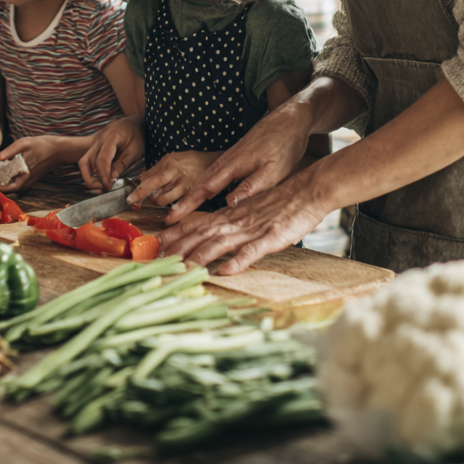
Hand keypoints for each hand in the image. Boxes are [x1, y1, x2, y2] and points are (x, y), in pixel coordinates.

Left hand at [0, 135, 66, 192]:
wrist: (59, 150)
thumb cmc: (42, 145)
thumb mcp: (24, 143)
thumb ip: (8, 151)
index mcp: (23, 175)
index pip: (4, 186)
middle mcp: (26, 182)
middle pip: (6, 190)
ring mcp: (28, 182)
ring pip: (11, 188)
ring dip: (0, 183)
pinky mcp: (30, 180)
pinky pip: (16, 184)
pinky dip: (7, 181)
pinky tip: (2, 173)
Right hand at [78, 117, 144, 190]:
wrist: (132, 123)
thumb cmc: (137, 136)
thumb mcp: (136, 150)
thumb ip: (123, 163)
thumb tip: (112, 178)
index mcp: (111, 137)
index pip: (102, 158)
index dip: (104, 175)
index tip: (109, 186)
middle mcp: (99, 140)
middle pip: (88, 162)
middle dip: (94, 179)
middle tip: (105, 189)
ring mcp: (95, 144)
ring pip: (84, 163)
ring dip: (90, 177)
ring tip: (102, 186)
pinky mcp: (95, 148)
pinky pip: (87, 162)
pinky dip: (91, 173)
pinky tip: (101, 180)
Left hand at [127, 151, 221, 207]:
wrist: (212, 162)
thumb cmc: (191, 161)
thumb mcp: (172, 158)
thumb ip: (157, 169)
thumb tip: (142, 179)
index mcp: (167, 162)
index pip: (147, 176)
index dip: (137, 186)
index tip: (130, 194)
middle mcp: (172, 171)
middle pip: (150, 185)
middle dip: (139, 195)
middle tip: (131, 201)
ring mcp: (182, 183)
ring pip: (162, 198)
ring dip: (155, 203)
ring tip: (154, 203)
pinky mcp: (190, 193)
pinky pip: (175, 204)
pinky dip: (169, 209)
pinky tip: (167, 212)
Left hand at [158, 171, 327, 273]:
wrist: (306, 190)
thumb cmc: (280, 203)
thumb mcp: (249, 210)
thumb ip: (230, 222)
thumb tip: (212, 235)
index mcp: (229, 215)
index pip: (196, 224)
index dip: (175, 235)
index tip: (156, 245)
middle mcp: (236, 221)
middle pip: (201, 235)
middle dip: (178, 248)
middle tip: (158, 260)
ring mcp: (252, 229)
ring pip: (220, 243)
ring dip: (200, 257)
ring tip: (183, 269)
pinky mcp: (271, 237)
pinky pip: (251, 251)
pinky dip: (236, 261)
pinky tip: (223, 272)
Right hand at [165, 102, 310, 224]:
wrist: (290, 119)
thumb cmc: (284, 144)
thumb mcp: (273, 171)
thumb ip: (250, 187)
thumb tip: (228, 203)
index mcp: (233, 164)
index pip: (205, 188)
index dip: (188, 204)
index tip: (173, 216)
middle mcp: (227, 160)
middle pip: (200, 183)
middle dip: (185, 201)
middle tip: (170, 218)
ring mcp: (231, 157)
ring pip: (207, 177)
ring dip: (194, 193)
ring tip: (183, 209)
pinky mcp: (237, 156)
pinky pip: (216, 173)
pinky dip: (206, 185)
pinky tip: (207, 192)